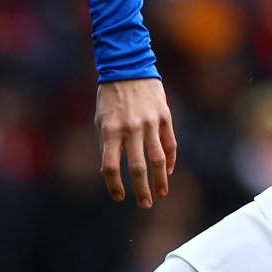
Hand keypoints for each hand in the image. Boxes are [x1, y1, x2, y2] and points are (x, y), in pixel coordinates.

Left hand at [94, 77, 176, 207]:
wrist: (128, 67)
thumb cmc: (110, 97)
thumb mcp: (101, 120)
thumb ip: (108, 144)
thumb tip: (113, 170)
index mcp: (110, 131)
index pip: (110, 166)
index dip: (114, 185)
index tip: (119, 197)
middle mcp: (130, 129)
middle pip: (137, 167)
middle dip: (141, 189)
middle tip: (145, 205)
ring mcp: (149, 123)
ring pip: (157, 158)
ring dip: (160, 179)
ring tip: (161, 193)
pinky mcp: (163, 117)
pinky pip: (169, 143)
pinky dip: (170, 159)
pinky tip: (168, 171)